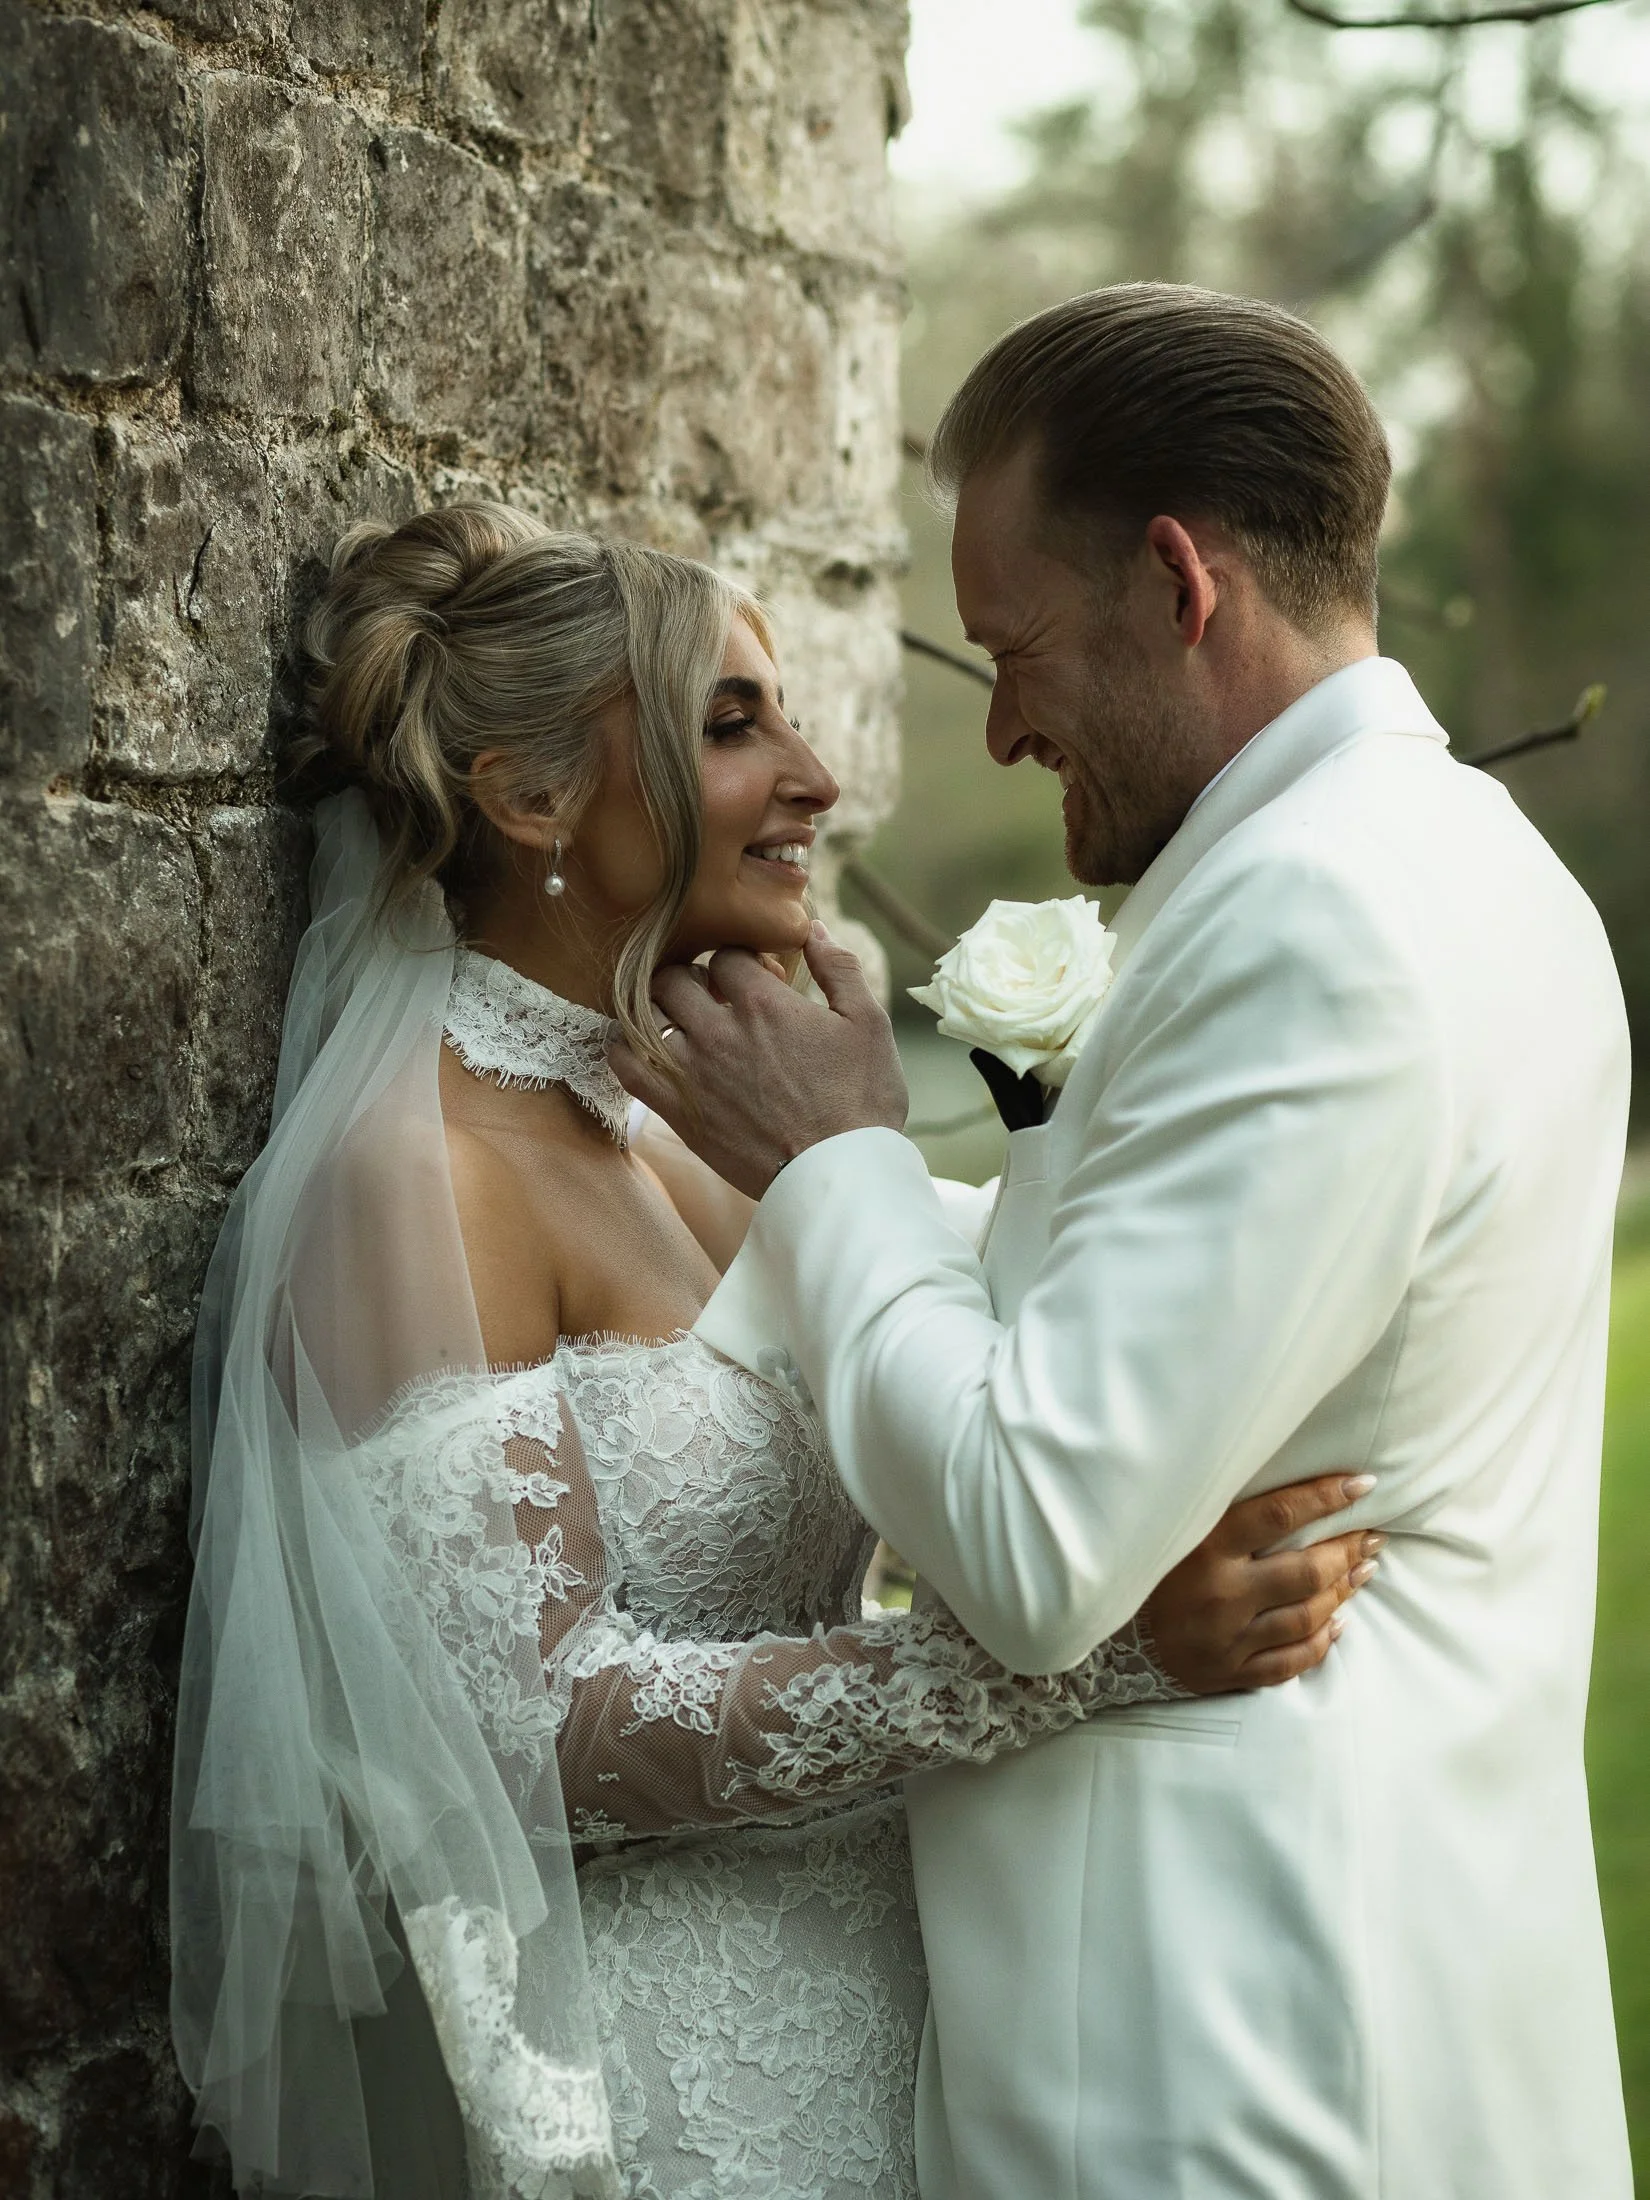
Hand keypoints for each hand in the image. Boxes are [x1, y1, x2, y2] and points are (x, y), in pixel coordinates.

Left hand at [609, 925, 909, 1199]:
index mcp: (763, 1003)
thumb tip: (815, 929)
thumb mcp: (869, 1024)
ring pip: (644, 1014)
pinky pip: (626, 1066)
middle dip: (691, 977)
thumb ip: (839, 968)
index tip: (755, 980)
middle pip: (674, 977)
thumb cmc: (861, 1101)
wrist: (837, 1175)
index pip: (725, 955)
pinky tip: (641, 1047)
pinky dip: (624, 1048)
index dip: (740, 961)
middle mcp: (719, 1031)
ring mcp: (692, 1071)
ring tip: (677, 1019)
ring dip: (657, 1009)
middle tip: (710, 995)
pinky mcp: (678, 1110)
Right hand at [1139, 1474, 1385, 1693]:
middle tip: (1372, 1536)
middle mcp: (1220, 1594)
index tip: (1362, 1485)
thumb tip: (1283, 1487)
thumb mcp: (1174, 1529)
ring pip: (1306, 1617)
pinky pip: (1291, 1661)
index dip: (1325, 1497)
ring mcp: (1227, 1639)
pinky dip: (1321, 1642)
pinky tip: (1339, 1623)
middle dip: (1347, 1550)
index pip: (1279, 1515)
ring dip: (1343, 1592)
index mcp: (1204, 1548)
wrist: (1108, 1638)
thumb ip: (1222, 1512)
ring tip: (1364, 1571)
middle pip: (1305, 1572)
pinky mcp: (1229, 1672)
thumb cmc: (1147, 1569)